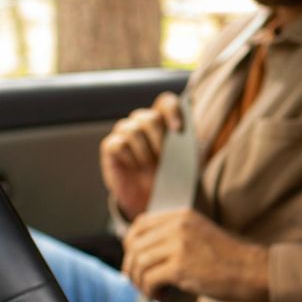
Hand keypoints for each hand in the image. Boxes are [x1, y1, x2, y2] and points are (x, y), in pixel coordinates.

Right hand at [99, 91, 182, 219]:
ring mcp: (125, 133)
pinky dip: (129, 157)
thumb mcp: (187, 163)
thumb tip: (190, 134)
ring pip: (132, 130)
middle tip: (163, 158)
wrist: (152, 199)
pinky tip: (135, 167)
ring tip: (149, 167)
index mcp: (164, 121)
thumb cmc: (171, 176)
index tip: (178, 130)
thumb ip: (190, 146)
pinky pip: (117, 144)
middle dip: (159, 139)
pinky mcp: (110, 147)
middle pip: (149, 118)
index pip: (166, 102)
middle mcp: (143, 122)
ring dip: (144, 152)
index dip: (172, 111)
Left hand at [121, 207, 268, 301]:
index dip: (131, 243)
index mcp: (182, 216)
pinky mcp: (180, 267)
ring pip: (139, 262)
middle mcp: (178, 226)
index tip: (134, 260)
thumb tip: (142, 254)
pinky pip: (149, 279)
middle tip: (139, 281)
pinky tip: (160, 297)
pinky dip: (150, 291)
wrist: (252, 271)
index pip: (140, 224)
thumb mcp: (200, 234)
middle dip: (131, 266)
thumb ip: (175, 236)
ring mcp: (179, 246)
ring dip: (140, 281)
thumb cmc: (228, 259)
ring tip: (151, 291)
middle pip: (135, 244)